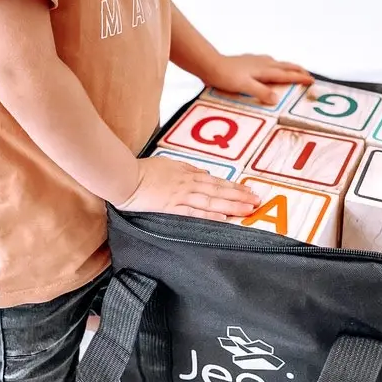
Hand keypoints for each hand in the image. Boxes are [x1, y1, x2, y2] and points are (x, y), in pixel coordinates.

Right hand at [115, 156, 259, 221]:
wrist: (125, 177)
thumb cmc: (142, 170)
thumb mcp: (168, 164)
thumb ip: (187, 169)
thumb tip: (203, 174)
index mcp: (187, 174)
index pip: (216, 182)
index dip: (233, 187)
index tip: (248, 191)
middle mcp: (188, 184)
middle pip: (219, 190)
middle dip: (239, 196)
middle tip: (257, 201)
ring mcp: (181, 195)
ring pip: (212, 200)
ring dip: (231, 204)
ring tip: (248, 209)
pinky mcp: (171, 207)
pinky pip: (194, 212)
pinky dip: (210, 214)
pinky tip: (223, 217)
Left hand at [207, 54, 313, 105]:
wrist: (210, 64)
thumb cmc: (226, 76)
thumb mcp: (245, 86)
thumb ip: (261, 92)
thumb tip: (277, 99)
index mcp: (264, 70)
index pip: (287, 75)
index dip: (300, 78)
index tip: (312, 80)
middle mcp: (263, 63)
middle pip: (285, 65)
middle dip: (297, 69)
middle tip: (307, 74)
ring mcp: (255, 60)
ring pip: (276, 62)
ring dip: (287, 66)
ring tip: (292, 70)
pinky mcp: (247, 61)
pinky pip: (267, 62)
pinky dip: (274, 65)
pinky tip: (268, 66)